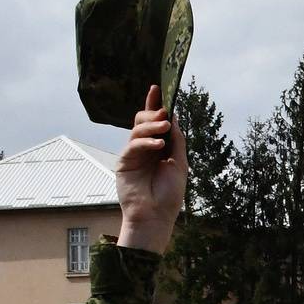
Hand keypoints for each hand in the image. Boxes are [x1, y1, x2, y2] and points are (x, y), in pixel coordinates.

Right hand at [115, 85, 186, 253]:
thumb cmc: (169, 194)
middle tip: (164, 112)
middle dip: (153, 113)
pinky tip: (158, 145)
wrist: (156, 216)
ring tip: (165, 126)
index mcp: (159, 147)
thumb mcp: (179, 163)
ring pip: (137, 130)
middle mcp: (145, 148)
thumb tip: (174, 116)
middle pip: (143, 121)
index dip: (155, 104)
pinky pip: (133, 145)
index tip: (159, 87)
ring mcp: (133, 154)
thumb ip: (176, 140)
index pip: (156, 121)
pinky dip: (146, 142)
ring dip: (152, 125)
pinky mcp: (124, 162)